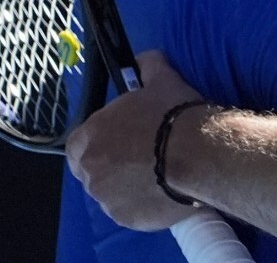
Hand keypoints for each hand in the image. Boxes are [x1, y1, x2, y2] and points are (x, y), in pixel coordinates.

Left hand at [66, 51, 208, 231]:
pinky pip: (129, 211)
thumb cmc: (175, 115)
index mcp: (90, 137)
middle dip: (111, 166)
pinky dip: (141, 204)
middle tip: (140, 159)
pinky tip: (162, 191)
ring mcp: (106, 198)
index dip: (96, 143)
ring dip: (125, 186)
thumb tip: (144, 59)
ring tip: (156, 176)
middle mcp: (90, 171)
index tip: (117, 142)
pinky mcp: (126, 219)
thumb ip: (147, 67)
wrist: (199, 154)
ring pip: (111, 192)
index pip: (77, 144)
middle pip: (92, 170)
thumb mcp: (162, 80)